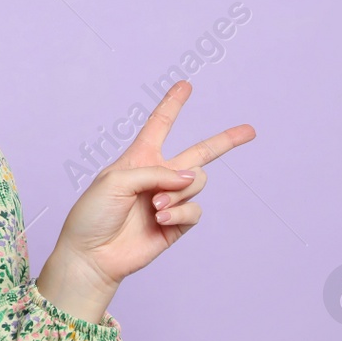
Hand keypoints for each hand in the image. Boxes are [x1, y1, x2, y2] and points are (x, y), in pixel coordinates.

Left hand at [42, 79, 255, 309]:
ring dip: (178, 192)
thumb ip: (156, 172)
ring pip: (197, 183)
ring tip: (155, 206)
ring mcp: (169, 200)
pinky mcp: (176, 224)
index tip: (186, 85)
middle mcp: (157, 176)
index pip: (159, 125)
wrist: (92, 255)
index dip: (173, 104)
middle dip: (225, 141)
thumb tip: (192, 178)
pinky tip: (160, 218)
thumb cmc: (92, 214)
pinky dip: (180, 212)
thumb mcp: (116, 180)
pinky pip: (194, 211)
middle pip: (199, 153)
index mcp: (138, 159)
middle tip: (250, 130)